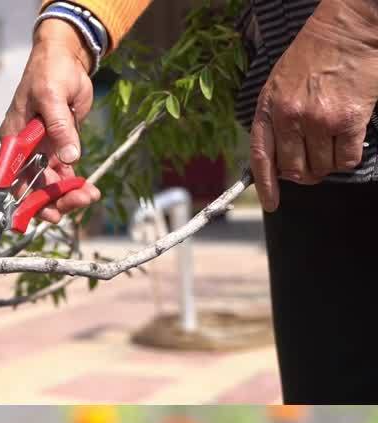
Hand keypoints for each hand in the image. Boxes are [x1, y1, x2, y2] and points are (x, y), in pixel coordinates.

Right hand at [1, 19, 101, 223]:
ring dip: (68, 194)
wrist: (65, 58)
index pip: (14, 180)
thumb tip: (69, 158)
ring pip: (50, 184)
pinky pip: (64, 173)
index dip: (27, 201)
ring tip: (90, 196)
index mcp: (14, 141)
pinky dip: (75, 184)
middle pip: (34, 187)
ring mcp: (42, 150)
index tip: (47, 214)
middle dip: (54, 199)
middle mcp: (25, 151)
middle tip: (80, 201)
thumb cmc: (49, 72)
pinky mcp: (59, 146)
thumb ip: (60, 128)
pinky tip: (89, 189)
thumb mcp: (52, 97)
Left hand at [249, 0, 377, 210]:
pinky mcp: (348, 121)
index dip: (266, 186)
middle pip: (294, 170)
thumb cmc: (312, 56)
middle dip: (305, 173)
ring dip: (329, 164)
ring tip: (333, 142)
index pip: (261, 158)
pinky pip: (346, 160)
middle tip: (315, 162)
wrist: (346, 30)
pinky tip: (349, 141)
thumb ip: (275, 120)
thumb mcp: (278, 86)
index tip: (271, 204)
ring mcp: (319, 121)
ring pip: (322, 168)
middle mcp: (290, 118)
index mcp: (268, 110)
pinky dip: (348, 158)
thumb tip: (279, 157)